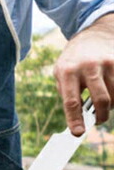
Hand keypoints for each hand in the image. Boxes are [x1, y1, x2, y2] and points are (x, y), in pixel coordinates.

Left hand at [53, 13, 113, 134]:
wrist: (93, 36)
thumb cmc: (73, 61)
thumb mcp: (61, 73)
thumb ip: (68, 93)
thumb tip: (78, 118)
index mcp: (67, 71)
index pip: (71, 101)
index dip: (75, 119)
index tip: (78, 133)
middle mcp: (88, 66)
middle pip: (101, 100)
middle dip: (101, 116)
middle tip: (97, 121)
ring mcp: (108, 63)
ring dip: (111, 106)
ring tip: (103, 102)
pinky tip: (111, 92)